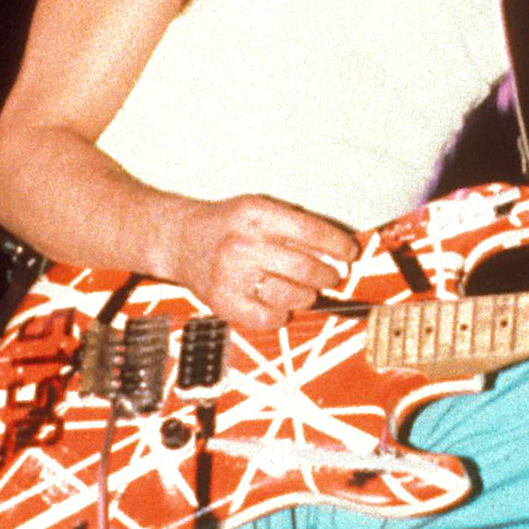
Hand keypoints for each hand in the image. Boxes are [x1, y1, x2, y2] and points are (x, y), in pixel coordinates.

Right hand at [170, 195, 357, 331]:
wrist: (180, 239)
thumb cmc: (227, 225)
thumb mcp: (259, 210)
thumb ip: (295, 225)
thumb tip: (339, 251)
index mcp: (257, 214)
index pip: (312, 232)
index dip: (338, 246)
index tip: (349, 253)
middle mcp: (243, 243)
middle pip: (306, 268)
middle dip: (328, 275)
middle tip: (330, 276)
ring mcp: (231, 275)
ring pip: (292, 296)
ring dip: (307, 296)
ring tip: (304, 291)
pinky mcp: (223, 301)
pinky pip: (268, 319)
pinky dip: (281, 316)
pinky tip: (278, 305)